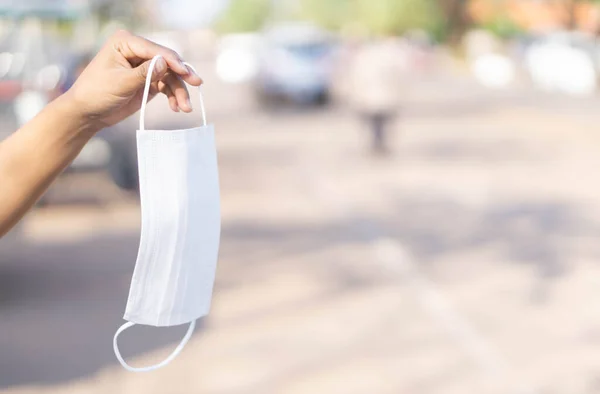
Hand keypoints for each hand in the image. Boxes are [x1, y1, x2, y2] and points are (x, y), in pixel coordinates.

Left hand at [66, 29, 202, 130]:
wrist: (88, 113)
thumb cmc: (96, 93)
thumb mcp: (121, 83)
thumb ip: (144, 73)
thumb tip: (165, 63)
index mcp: (126, 42)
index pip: (155, 50)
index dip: (172, 61)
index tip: (186, 73)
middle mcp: (138, 51)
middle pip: (167, 61)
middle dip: (181, 76)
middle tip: (197, 84)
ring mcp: (145, 66)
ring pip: (170, 76)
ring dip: (179, 91)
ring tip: (185, 108)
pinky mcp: (148, 81)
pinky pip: (167, 86)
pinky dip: (173, 96)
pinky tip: (176, 107)